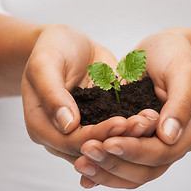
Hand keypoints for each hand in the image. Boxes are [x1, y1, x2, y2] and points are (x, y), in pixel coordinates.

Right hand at [21, 24, 156, 162]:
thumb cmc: (51, 48)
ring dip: (130, 137)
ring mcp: (81, 132)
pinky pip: (116, 132)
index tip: (121, 121)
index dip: (97, 135)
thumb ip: (52, 93)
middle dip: (119, 138)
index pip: (70, 141)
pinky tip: (151, 118)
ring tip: (151, 120)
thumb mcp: (45, 63)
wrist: (66, 42)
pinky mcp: (98, 124)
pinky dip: (133, 128)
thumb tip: (67, 125)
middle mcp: (60, 136)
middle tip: (145, 123)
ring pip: (106, 145)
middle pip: (91, 148)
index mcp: (40, 126)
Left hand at [74, 30, 190, 187]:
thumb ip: (180, 103)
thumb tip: (169, 136)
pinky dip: (104, 171)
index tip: (108, 142)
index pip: (161, 153)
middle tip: (87, 150)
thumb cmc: (177, 55)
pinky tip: (83, 172)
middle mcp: (172, 145)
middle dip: (114, 163)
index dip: (135, 150)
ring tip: (80, 163)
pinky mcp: (136, 142)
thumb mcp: (184, 71)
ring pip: (131, 174)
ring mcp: (153, 146)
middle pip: (145, 171)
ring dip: (105, 171)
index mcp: (189, 132)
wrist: (166, 50)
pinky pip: (121, 164)